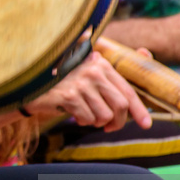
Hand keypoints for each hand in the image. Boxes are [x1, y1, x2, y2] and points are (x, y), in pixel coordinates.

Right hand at [25, 51, 150, 131]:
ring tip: (85, 115)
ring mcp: (80, 83)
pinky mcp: (69, 96)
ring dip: (96, 121)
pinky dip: (82, 121)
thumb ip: (113, 69)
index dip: (139, 109)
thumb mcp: (89, 73)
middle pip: (120, 106)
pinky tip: (74, 114)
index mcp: (101, 64)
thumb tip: (146, 52)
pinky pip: (87, 118)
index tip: (146, 123)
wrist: (33, 86)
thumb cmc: (65, 82)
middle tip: (109, 127)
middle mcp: (92, 71)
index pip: (127, 90)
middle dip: (117, 122)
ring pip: (104, 116)